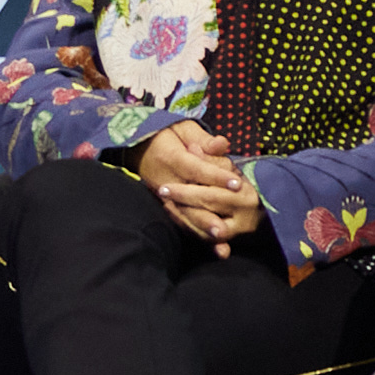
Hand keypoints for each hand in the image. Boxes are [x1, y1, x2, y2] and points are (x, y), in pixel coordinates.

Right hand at [138, 122, 261, 253]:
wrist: (137, 146)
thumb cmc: (165, 135)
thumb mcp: (181, 128)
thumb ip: (202, 138)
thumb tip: (221, 144)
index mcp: (171, 157)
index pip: (196, 169)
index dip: (216, 176)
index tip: (237, 184)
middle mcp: (165, 179)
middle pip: (187, 200)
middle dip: (206, 214)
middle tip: (225, 226)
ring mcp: (163, 196)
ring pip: (183, 214)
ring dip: (201, 228)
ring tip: (219, 238)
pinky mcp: (166, 205)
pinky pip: (181, 220)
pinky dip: (197, 233)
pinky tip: (214, 246)